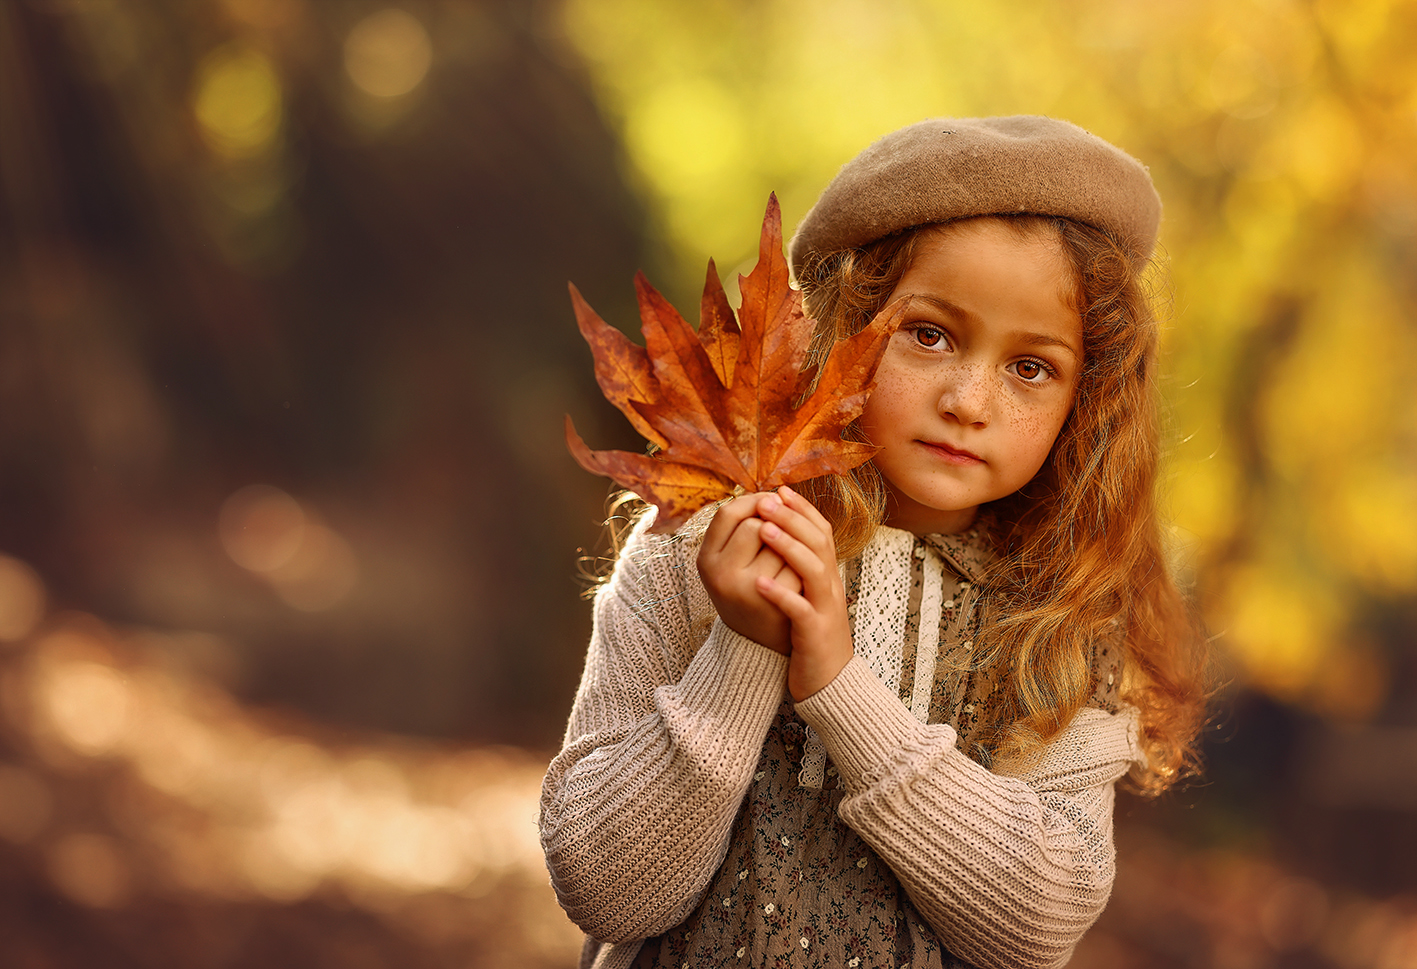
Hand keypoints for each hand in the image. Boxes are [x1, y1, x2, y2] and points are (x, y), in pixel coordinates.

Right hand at [697, 493, 803, 654]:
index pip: (729, 513)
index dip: (752, 502)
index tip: (769, 503)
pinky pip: (796, 564)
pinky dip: (803, 563)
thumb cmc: (747, 592)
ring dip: (791, 542)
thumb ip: (742, 529)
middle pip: (756, 524)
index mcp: (706, 560)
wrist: (758, 643)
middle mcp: (721, 575)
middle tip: (779, 534)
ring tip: (788, 556)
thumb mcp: (729, 562)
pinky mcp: (774, 602)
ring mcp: (747, 590)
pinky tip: (802, 572)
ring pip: (780, 542)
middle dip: (773, 523)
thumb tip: (776, 493)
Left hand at [753, 486, 853, 701]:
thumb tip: (776, 537)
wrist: (832, 683)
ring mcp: (825, 610)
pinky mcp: (815, 634)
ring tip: (763, 529)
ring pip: (814, 571)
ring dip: (789, 547)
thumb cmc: (812, 638)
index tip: (780, 490)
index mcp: (827, 577)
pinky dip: (782, 594)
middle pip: (819, 543)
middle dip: (792, 518)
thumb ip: (800, 570)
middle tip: (767, 499)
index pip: (821, 533)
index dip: (803, 509)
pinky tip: (760, 582)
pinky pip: (801, 610)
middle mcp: (830, 588)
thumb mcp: (810, 598)